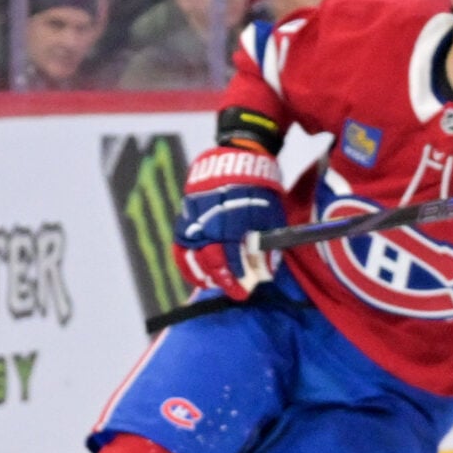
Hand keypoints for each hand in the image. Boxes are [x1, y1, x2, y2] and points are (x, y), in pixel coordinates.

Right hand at [174, 143, 284, 300]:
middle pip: (210, 257)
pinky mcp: (185, 213)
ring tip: (213, 285)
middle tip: (235, 293)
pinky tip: (196, 274)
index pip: (231, 254)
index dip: (236, 275)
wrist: (237, 159)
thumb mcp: (272, 216)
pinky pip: (180, 242)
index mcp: (233, 218)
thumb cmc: (259, 191)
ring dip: (202, 273)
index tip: (244, 292)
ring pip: (191, 252)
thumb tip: (265, 273)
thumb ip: (268, 244)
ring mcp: (194, 216)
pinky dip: (185, 261)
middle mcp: (210, 218)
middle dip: (222, 280)